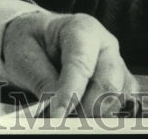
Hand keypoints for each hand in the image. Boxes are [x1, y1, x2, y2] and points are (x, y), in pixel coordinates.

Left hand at [1, 11, 137, 117]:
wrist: (38, 39)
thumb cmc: (31, 42)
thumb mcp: (25, 55)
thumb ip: (43, 81)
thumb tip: (60, 109)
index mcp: (83, 28)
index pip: (81, 64)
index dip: (70, 93)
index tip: (58, 115)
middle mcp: (105, 44)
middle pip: (108, 83)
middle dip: (86, 107)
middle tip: (63, 119)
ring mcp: (116, 63)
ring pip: (118, 97)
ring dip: (95, 112)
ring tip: (69, 114)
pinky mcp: (120, 82)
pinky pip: (122, 103)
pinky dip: (104, 114)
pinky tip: (82, 114)